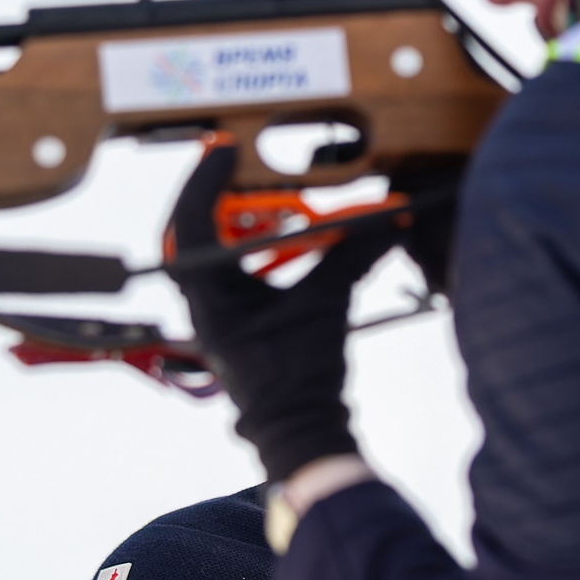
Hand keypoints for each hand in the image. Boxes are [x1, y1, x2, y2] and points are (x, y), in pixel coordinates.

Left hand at [165, 142, 399, 479]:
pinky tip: (288, 242)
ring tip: (276, 206)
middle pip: (197, 228)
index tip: (226, 147)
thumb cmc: (298, 376)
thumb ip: (352, 256)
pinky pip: (235, 270)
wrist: (297, 432)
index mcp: (206, 291)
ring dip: (246, 223)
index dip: (207, 177)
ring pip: (215, 248)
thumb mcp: (325, 304)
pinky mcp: (234, 321)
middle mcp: (202, 298)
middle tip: (247, 168)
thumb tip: (388, 219)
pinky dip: (259, 250)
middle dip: (225, 196)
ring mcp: (215, 311)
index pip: (191, 218)